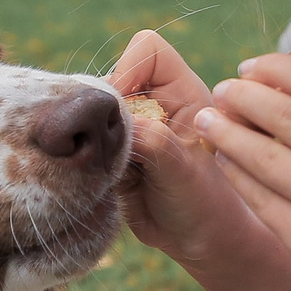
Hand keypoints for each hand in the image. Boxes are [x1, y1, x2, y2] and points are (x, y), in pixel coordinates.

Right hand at [107, 30, 255, 266]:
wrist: (198, 241)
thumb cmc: (205, 202)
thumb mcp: (182, 171)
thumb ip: (150, 139)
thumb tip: (109, 121)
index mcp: (181, 91)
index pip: (147, 48)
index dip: (128, 70)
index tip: (124, 112)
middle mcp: (155, 102)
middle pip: (110, 79)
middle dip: (103, 113)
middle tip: (116, 153)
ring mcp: (132, 126)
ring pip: (92, 112)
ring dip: (94, 141)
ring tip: (116, 173)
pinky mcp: (113, 151)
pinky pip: (85, 144)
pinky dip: (87, 161)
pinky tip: (108, 183)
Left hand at [192, 54, 290, 290]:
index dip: (276, 68)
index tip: (252, 66)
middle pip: (283, 112)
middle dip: (242, 95)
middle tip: (222, 90)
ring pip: (261, 152)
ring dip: (226, 131)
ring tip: (208, 121)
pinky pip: (257, 196)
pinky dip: (235, 173)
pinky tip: (225, 163)